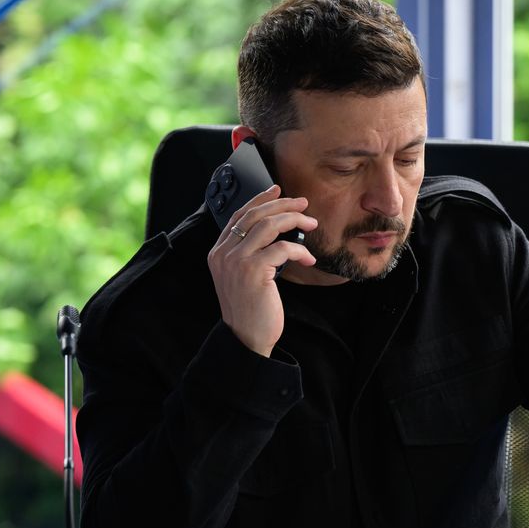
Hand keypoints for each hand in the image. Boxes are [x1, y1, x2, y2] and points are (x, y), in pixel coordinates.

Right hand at [207, 184, 316, 356]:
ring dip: (294, 220)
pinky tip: (308, 257)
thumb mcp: (243, 276)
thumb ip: (250, 253)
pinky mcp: (253, 271)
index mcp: (218, 253)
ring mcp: (236, 261)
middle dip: (281, 204)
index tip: (277, 190)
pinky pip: (282, 249)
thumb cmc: (250, 309)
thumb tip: (277, 229)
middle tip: (302, 203)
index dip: (259, 200)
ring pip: (268, 226)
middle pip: (254, 215)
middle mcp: (223, 254)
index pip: (238, 215)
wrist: (246, 338)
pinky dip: (299, 250)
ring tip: (311, 223)